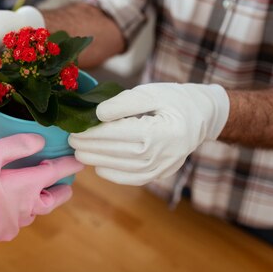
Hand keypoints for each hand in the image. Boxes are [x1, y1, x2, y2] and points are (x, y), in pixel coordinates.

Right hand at [0, 134, 82, 270]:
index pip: (55, 174)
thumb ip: (16, 146)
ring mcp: (9, 226)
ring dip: (38, 199)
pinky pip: (13, 221)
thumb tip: (41, 142)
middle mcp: (23, 210)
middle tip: (65, 181)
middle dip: (61, 190)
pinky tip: (5, 201)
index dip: (69, 165)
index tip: (80, 160)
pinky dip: (17, 209)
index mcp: (24, 188)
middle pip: (51, 201)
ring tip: (35, 187)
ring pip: (33, 212)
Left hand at [69, 83, 228, 184]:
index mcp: (159, 131)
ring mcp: (161, 167)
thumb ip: (123, 102)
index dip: (91, 133)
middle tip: (71, 140)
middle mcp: (160, 154)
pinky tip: (98, 166)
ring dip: (96, 161)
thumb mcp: (151, 92)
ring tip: (79, 151)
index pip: (115, 134)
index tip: (74, 129)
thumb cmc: (175, 99)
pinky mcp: (160, 174)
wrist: (202, 116)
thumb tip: (98, 115)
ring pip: (120, 169)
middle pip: (114, 153)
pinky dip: (112, 175)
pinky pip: (132, 179)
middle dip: (88, 147)